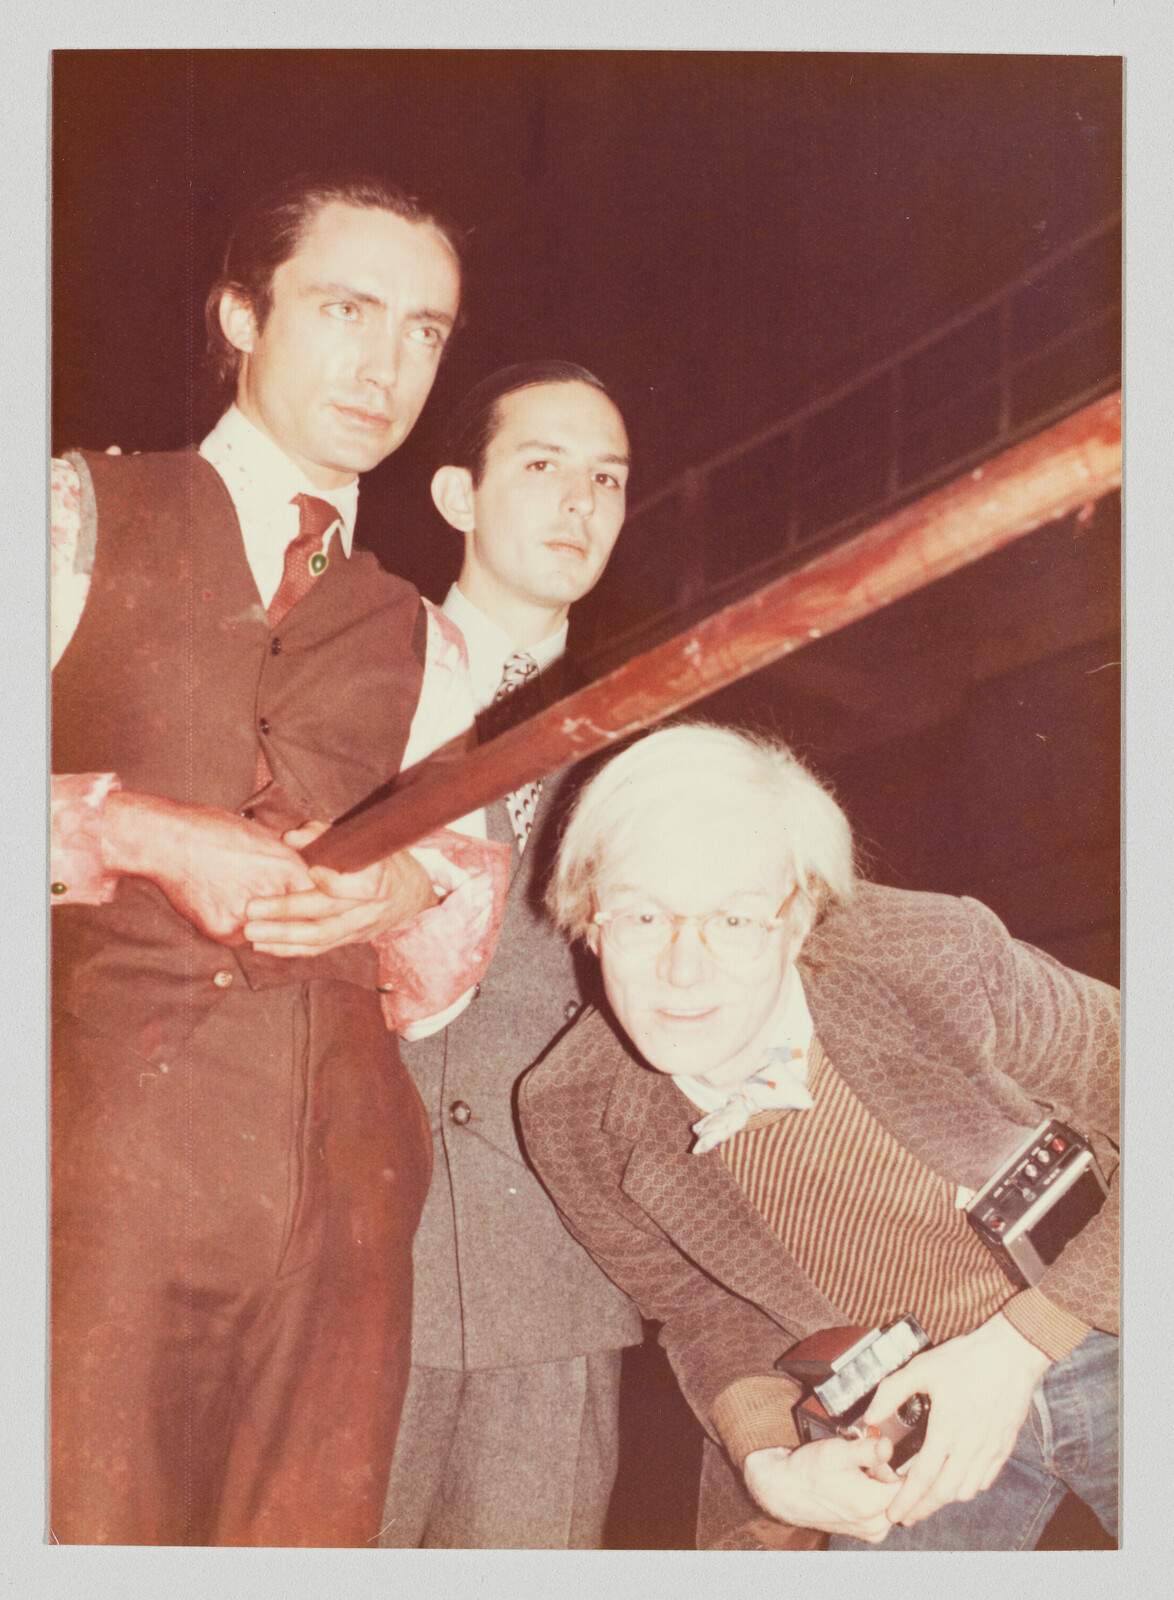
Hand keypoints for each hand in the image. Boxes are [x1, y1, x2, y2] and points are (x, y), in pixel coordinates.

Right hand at [101, 790, 315, 943]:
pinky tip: (221, 904)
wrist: (167, 841)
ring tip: (242, 902)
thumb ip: (286, 855)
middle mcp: (273, 894)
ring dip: (265, 925)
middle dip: (293, 917)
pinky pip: (241, 938)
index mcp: (287, 867)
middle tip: (282, 913)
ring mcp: (249, 916)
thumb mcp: (260, 834)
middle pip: (297, 919)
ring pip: (269, 931)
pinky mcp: (224, 930)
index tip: (313, 904)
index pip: (320, 897)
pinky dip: (237, 927)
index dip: (317, 901)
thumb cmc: (212, 829)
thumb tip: (306, 863)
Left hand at [241, 820, 438, 955]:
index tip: (311, 870)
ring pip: (321, 937)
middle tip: (253, 909)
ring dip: (282, 937)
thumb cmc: (379, 859)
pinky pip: (318, 949)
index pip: (360, 885)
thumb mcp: (363, 841)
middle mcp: (371, 908)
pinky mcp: (350, 941)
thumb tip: (289, 838)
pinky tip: (264, 946)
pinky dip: (289, 949)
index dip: (336, 881)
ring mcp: (360, 928)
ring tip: (252, 933)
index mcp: (381, 878)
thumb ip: (324, 836)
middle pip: (329, 913)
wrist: (409, 893)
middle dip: (288, 911)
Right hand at [743, 1436, 900, 1542]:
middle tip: (869, 1457)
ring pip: (894, 1501)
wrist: (785, 1491)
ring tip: (862, 1469)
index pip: (909, 1483)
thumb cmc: (807, 1471)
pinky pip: (884, 1510)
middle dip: (892, 1472)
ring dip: (884, 1483)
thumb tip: (889, 1445)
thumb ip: (867, 1450)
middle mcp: (875, 1525)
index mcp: (870, 1505)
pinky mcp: (867, 1532)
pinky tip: (860, 1482)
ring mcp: (872, 1532)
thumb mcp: (836, 1452)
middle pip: (902, 1493)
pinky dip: (878, 1494)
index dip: (903, 1462)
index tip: (892, 1449)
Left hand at [865, 1311, 1049, 1527]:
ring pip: (965, 1490)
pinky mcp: (1004, 1447)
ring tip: (927, 1500)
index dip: (906, 1500)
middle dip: (922, 1509)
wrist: (1012, 1355)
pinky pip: (985, 1480)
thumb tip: (871, 1417)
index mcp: (946, 1430)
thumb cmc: (966, 1359)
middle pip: (944, 1493)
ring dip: (944, 1500)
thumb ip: (892, 1392)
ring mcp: (990, 1450)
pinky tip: (956, 1483)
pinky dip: (967, 1488)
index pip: (923, 1478)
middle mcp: (969, 1447)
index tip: (893, 1514)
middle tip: (906, 1516)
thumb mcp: (922, 1368)